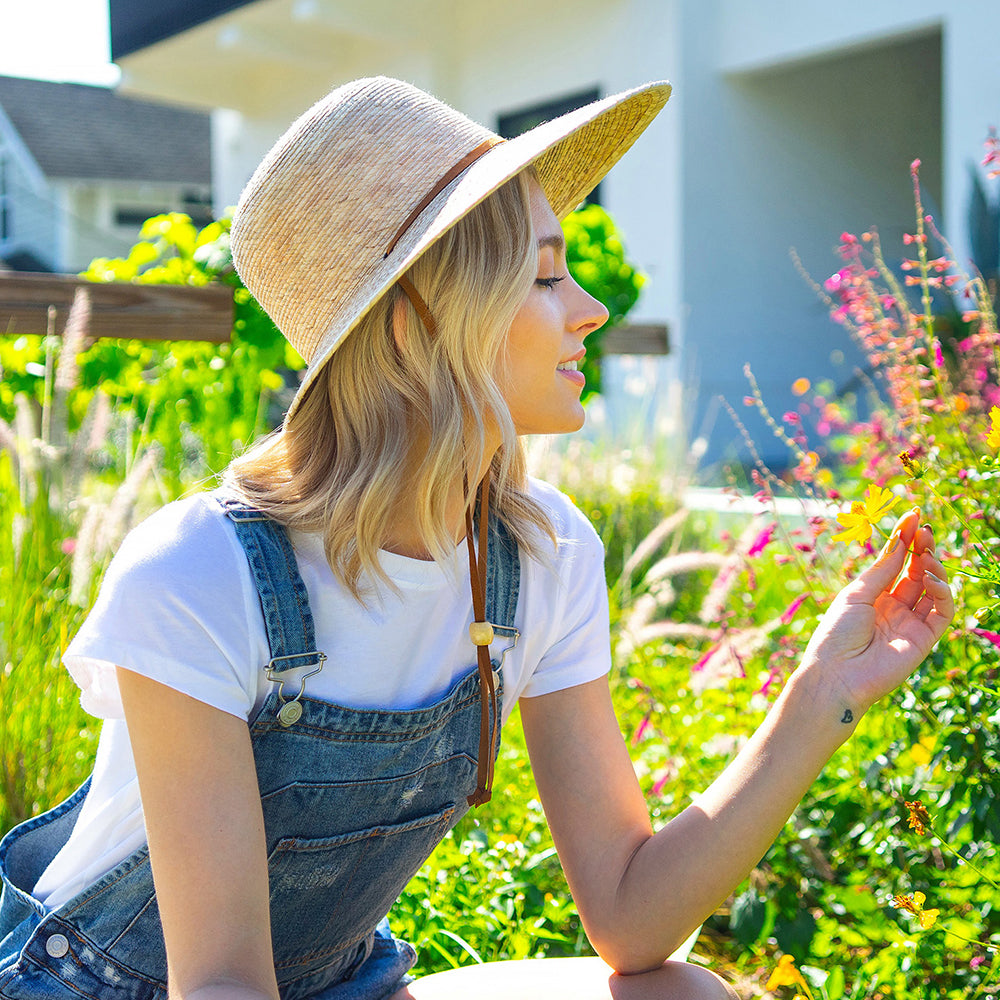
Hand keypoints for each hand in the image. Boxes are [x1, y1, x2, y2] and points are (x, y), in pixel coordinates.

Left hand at [800, 508, 954, 714]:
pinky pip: (942, 612)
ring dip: (934, 568)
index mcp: (873, 596)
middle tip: (924, 529)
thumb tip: (901, 537)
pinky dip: (942, 592)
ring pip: (933, 589)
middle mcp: (894, 607)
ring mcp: (910, 623)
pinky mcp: (924, 639)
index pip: (896, 563)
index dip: (906, 541)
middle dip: (922, 549)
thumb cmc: (836, 633)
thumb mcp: (857, 594)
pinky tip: (930, 578)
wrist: (835, 675)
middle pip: (917, 572)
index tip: (913, 517)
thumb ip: (883, 568)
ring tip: (926, 553)